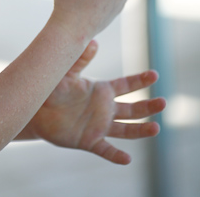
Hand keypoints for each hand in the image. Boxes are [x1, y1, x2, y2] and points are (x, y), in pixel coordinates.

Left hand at [23, 40, 165, 164]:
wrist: (37, 110)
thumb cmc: (52, 88)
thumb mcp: (67, 72)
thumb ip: (80, 59)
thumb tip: (93, 41)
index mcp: (101, 90)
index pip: (126, 85)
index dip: (140, 80)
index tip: (155, 74)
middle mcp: (104, 109)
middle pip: (132, 108)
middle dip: (148, 106)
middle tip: (163, 102)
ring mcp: (99, 126)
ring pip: (125, 130)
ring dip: (140, 130)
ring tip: (156, 128)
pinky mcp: (89, 141)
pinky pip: (105, 149)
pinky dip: (116, 155)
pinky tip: (127, 159)